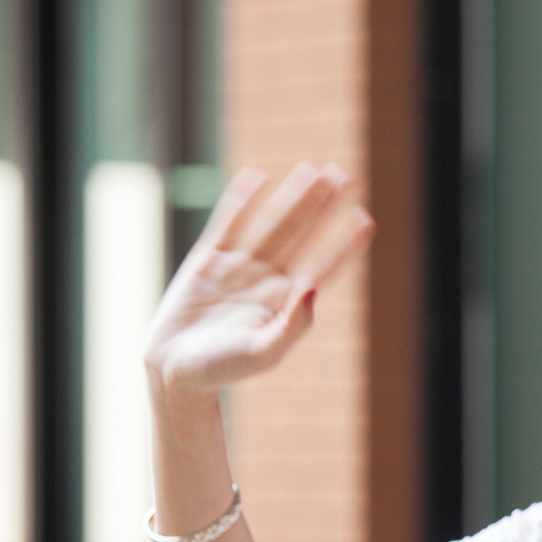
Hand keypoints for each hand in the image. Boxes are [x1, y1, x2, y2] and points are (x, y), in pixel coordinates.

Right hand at [145, 163, 375, 392]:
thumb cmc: (223, 370)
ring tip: (313, 170)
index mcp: (286, 302)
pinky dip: (241, 201)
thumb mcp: (263, 353)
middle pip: (301, 234)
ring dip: (292, 198)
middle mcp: (267, 280)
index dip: (345, 244)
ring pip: (271, 224)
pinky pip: (228, 223)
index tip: (366, 219)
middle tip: (344, 175)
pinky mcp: (207, 260)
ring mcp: (238, 267)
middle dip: (322, 206)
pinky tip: (258, 177)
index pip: (324, 265)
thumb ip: (292, 324)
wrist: (175, 371)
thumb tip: (313, 286)